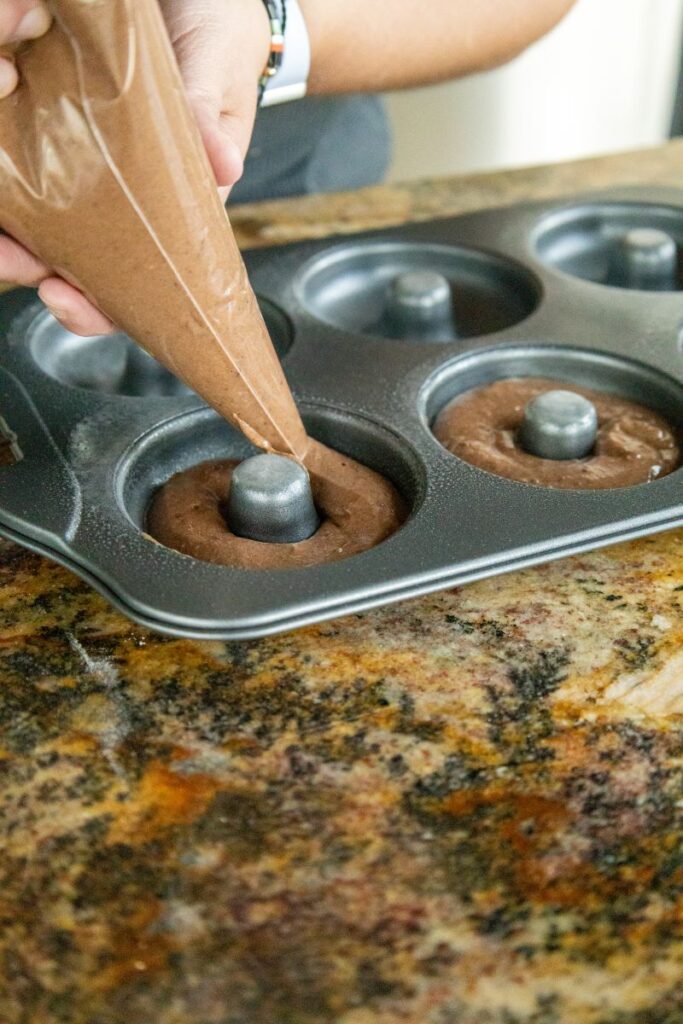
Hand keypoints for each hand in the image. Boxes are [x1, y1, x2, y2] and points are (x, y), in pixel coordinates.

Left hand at [0, 0, 270, 336]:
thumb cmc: (223, 35)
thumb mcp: (221, 69)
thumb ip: (213, 114)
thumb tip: (224, 168)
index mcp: (176, 200)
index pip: (143, 275)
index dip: (101, 303)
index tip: (63, 297)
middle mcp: (128, 190)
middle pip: (80, 255)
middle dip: (35, 267)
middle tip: (9, 258)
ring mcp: (90, 158)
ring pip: (44, 213)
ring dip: (11, 228)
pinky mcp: (60, 118)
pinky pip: (26, 154)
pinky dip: (7, 169)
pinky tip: (0, 159)